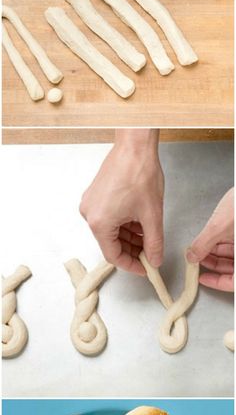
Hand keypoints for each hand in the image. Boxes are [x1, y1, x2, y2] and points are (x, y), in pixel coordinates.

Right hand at [80, 129, 163, 275]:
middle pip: (111, 243)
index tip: (145, 268)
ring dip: (129, 236)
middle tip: (150, 253)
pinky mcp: (96, 194)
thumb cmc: (140, 174)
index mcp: (99, 223)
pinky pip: (109, 217)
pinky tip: (139, 222)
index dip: (131, 265)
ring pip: (111, 230)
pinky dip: (124, 223)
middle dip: (132, 249)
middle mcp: (90, 214)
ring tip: (148, 236)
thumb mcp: (152, 215)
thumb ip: (154, 243)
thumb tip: (155, 260)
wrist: (134, 146)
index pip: (113, 255)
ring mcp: (91, 203)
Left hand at [187, 188, 233, 290]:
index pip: (233, 282)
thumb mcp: (219, 227)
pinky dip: (226, 244)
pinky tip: (213, 239)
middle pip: (234, 269)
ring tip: (202, 248)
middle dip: (215, 265)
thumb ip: (203, 244)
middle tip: (199, 260)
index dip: (217, 282)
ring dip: (219, 254)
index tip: (204, 279)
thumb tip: (192, 256)